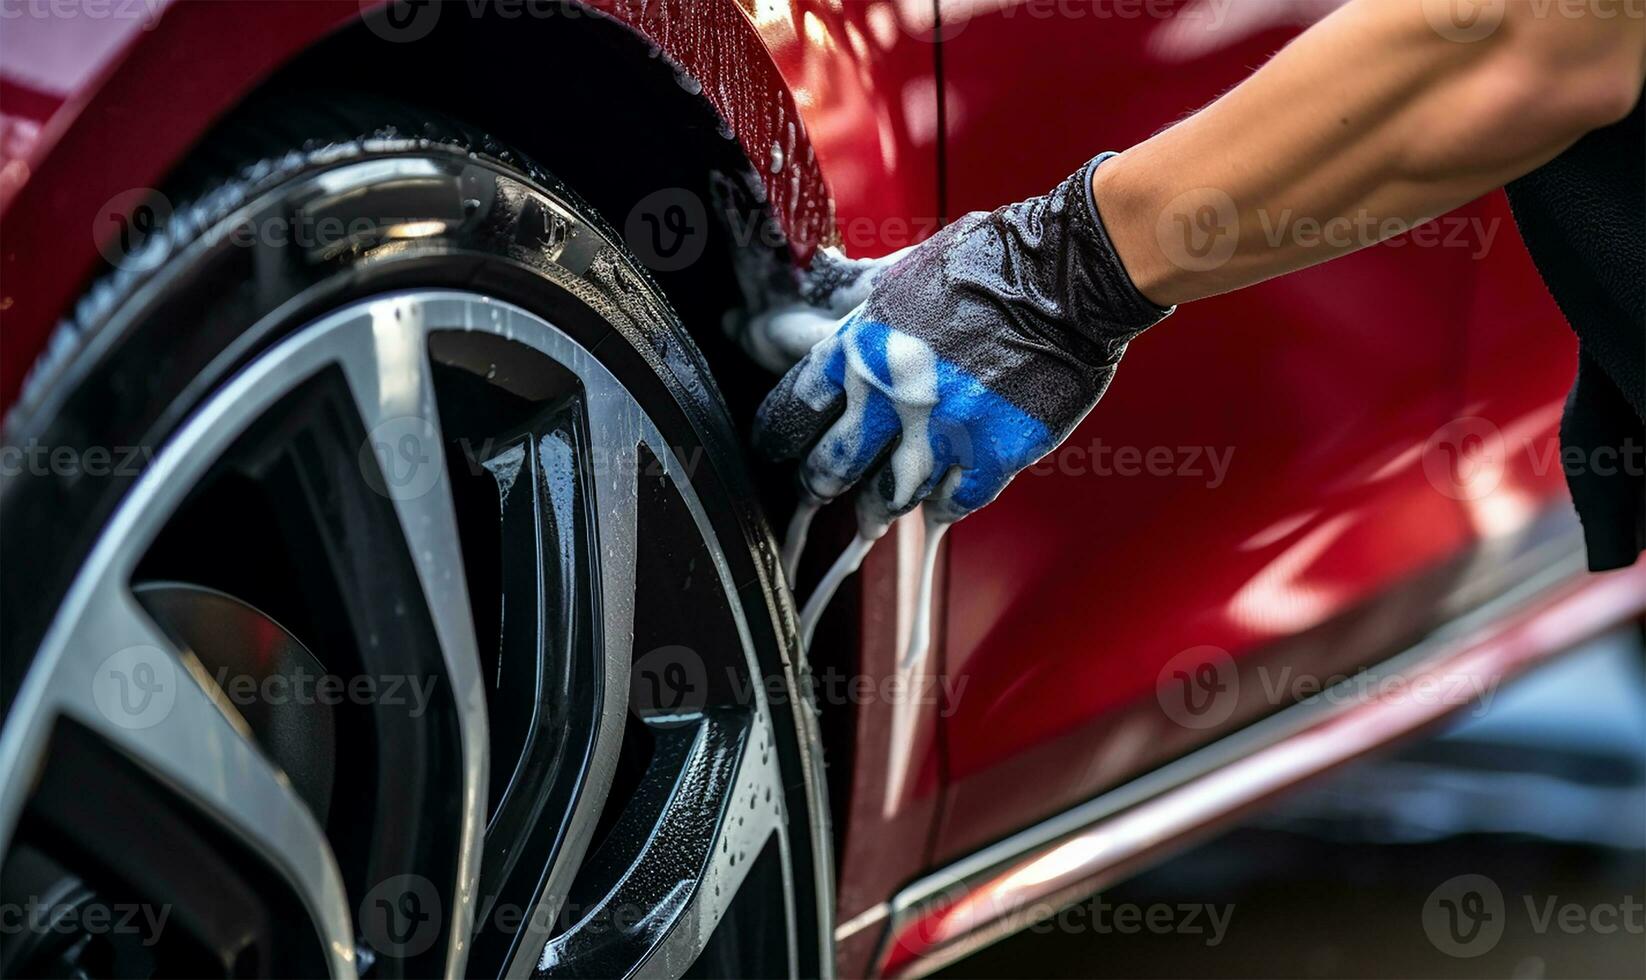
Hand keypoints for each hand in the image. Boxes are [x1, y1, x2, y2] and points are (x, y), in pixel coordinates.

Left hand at [753, 153, 1171, 529]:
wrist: (1067, 275)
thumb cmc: (992, 261)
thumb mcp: (904, 270)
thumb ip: (859, 298)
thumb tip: (823, 287)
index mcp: (860, 347)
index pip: (794, 409)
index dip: (779, 436)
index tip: (777, 448)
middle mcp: (890, 396)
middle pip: (830, 467)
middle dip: (818, 484)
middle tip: (816, 490)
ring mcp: (941, 432)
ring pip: (887, 497)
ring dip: (875, 508)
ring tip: (869, 514)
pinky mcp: (991, 455)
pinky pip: (952, 502)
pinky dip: (941, 505)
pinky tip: (935, 504)